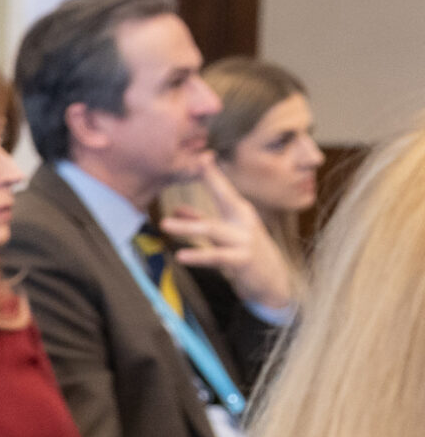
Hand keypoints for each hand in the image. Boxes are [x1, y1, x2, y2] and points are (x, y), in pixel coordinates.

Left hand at [162, 162, 298, 312]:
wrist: (271, 281)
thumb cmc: (245, 253)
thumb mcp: (223, 234)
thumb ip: (200, 220)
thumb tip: (175, 210)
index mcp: (239, 211)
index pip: (224, 188)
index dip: (212, 172)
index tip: (202, 155)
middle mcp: (244, 221)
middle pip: (223, 199)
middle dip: (209, 181)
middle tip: (189, 166)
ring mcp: (245, 240)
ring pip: (213, 230)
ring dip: (188, 227)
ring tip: (165, 225)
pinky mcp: (242, 260)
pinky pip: (216, 257)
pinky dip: (198, 256)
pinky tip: (181, 256)